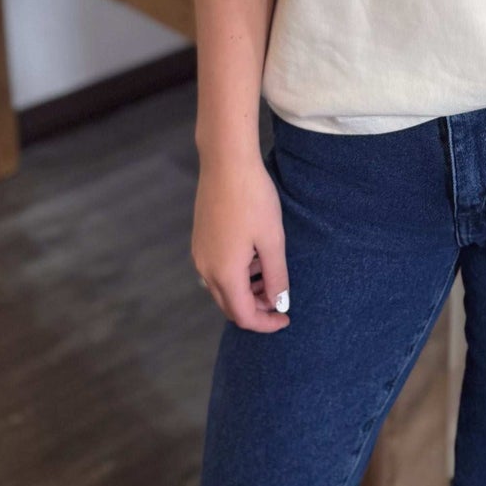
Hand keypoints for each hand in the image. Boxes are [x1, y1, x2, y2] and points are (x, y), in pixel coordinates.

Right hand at [192, 148, 291, 331]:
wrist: (226, 161)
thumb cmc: (252, 199)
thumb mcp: (272, 240)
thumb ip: (275, 276)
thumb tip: (279, 303)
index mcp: (224, 273)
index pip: (244, 316)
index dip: (266, 323)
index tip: (286, 318)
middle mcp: (205, 269)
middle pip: (230, 305)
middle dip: (256, 309)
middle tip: (280, 299)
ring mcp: (199, 253)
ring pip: (222, 288)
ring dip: (246, 291)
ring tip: (269, 272)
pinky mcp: (200, 239)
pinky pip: (217, 269)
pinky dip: (236, 274)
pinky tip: (254, 254)